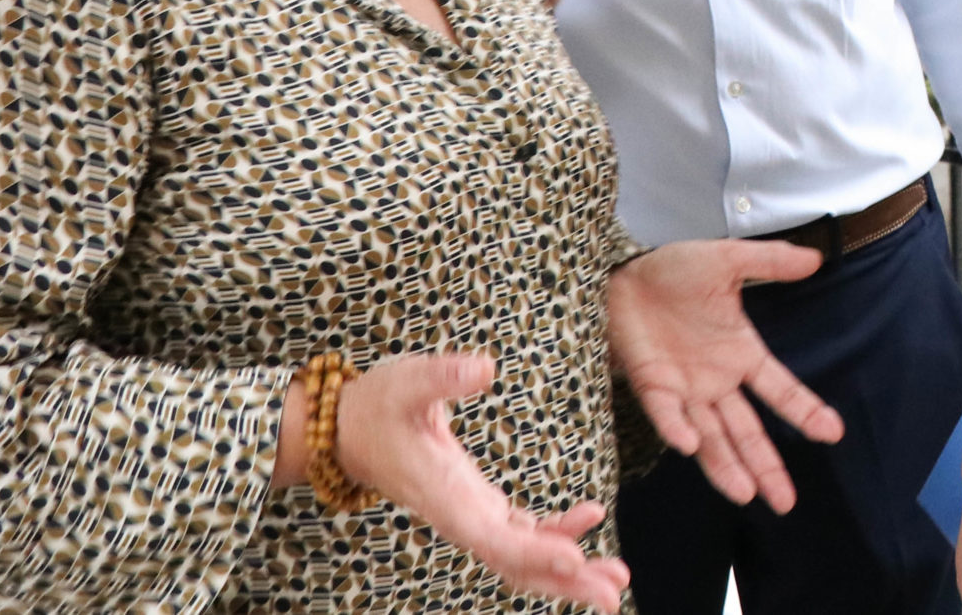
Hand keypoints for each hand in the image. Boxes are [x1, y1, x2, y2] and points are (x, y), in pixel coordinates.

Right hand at [333, 351, 630, 611]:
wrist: (347, 431)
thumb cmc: (377, 405)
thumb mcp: (408, 381)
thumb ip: (444, 375)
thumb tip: (485, 368)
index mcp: (446, 496)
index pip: (494, 538)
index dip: (535, 552)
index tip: (575, 559)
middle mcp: (461, 516)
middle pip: (517, 565)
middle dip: (565, 582)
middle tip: (613, 592)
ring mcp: (471, 515)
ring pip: (523, 558)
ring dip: (568, 569)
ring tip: (615, 573)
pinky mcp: (478, 507)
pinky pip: (522, 534)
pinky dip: (556, 536)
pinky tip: (590, 518)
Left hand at [605, 241, 844, 511]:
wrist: (621, 271)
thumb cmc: (673, 269)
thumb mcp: (727, 260)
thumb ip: (770, 262)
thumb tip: (816, 259)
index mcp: (741, 354)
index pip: (780, 390)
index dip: (805, 411)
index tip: (833, 434)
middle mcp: (716, 381)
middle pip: (747, 432)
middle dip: (766, 467)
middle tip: (786, 502)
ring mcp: (684, 389)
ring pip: (711, 438)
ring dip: (727, 466)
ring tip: (746, 495)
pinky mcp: (651, 385)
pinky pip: (666, 413)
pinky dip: (678, 429)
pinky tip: (691, 445)